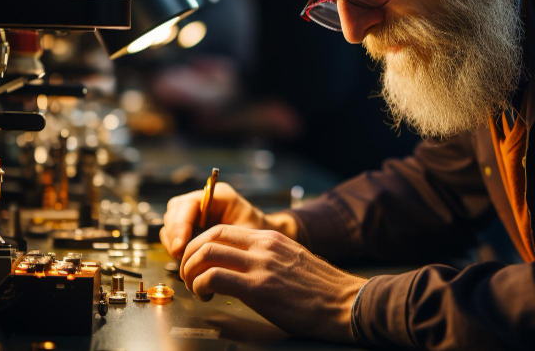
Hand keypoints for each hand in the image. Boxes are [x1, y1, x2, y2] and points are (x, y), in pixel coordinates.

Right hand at [160, 182, 296, 258]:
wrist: (264, 242)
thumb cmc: (259, 236)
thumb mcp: (247, 235)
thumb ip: (225, 239)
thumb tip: (201, 250)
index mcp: (219, 196)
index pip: (188, 205)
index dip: (180, 226)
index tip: (180, 247)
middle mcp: (205, 200)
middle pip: (174, 212)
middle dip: (174, 234)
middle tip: (179, 255)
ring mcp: (196, 212)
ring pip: (171, 223)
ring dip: (173, 241)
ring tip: (183, 258)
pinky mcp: (192, 225)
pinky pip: (174, 233)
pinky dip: (176, 246)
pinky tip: (185, 257)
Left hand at [180, 224, 367, 342]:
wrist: (346, 304)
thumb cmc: (322, 291)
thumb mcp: (293, 262)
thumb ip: (268, 259)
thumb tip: (243, 268)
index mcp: (271, 238)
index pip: (222, 229)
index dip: (201, 245)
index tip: (197, 263)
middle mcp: (264, 245)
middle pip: (208, 236)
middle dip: (188, 256)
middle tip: (188, 275)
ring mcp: (261, 264)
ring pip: (205, 253)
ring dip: (190, 271)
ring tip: (195, 287)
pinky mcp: (258, 287)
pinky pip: (213, 276)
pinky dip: (200, 285)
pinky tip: (207, 296)